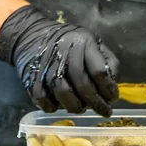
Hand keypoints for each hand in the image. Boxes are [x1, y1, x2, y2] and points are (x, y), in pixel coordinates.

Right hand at [0, 5, 118, 116]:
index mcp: (83, 43)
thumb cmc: (70, 41)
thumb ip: (106, 60)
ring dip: (75, 106)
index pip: (99, 71)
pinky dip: (52, 107)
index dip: (108, 89)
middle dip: (95, 103)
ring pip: (63, 93)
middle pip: (82, 84)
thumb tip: (112, 84)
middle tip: (103, 111)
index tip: (113, 98)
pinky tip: (59, 105)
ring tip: (81, 107)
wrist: (32, 33)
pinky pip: (42, 98)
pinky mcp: (31, 75)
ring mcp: (47, 65)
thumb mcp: (93, 41)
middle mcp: (65, 53)